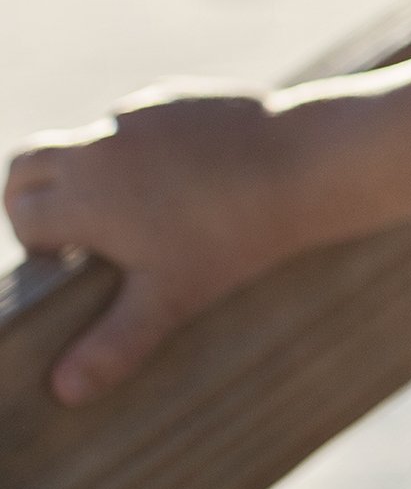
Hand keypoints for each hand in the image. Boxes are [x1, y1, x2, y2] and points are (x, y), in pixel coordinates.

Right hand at [4, 84, 301, 407]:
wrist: (304, 164)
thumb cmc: (234, 237)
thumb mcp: (171, 298)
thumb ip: (113, 344)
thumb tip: (61, 393)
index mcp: (82, 194)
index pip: (24, 215)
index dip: (40, 243)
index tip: (71, 263)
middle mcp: (98, 145)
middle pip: (27, 165)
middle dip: (34, 196)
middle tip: (74, 232)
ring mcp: (137, 114)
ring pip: (87, 138)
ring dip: (93, 169)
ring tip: (143, 208)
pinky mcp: (176, 95)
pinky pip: (139, 119)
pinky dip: (143, 145)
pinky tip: (190, 174)